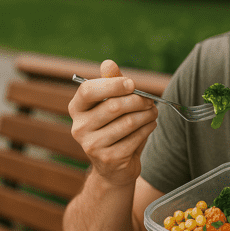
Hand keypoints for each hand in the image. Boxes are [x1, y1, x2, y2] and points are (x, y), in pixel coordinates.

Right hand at [68, 60, 158, 186]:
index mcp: (77, 109)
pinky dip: (148, 128)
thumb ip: (111, 83)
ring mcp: (92, 145)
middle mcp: (79, 127)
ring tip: (153, 112)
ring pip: (128, 122)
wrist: (114, 167)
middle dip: (138, 100)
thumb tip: (108, 63)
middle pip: (114, 106)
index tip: (132, 84)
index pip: (89, 90)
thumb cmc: (114, 128)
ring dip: (147, 114)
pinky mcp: (109, 158)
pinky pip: (136, 137)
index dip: (113, 84)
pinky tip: (150, 125)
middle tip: (150, 100)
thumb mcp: (111, 104)